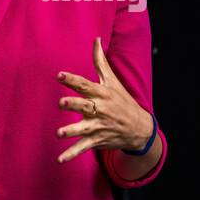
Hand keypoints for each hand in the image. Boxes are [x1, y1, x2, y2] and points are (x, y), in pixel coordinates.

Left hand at [56, 37, 150, 162]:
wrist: (139, 127)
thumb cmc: (122, 100)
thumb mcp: (112, 80)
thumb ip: (100, 61)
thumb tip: (96, 39)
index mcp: (102, 93)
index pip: (86, 85)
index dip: (72, 80)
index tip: (60, 75)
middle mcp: (100, 109)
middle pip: (85, 106)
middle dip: (73, 105)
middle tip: (61, 103)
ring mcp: (99, 126)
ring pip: (83, 129)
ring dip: (71, 131)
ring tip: (59, 133)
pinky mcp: (97, 140)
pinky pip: (83, 148)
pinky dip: (72, 154)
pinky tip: (60, 159)